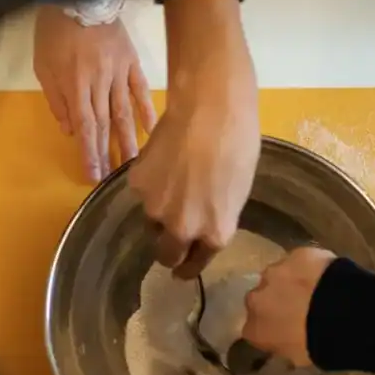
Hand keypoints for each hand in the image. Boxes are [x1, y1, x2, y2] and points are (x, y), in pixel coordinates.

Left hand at [34, 6, 156, 183]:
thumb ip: (55, 99)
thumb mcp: (43, 65)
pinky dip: (147, 109)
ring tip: (133, 162)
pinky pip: (141, 89)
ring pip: (125, 112)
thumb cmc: (55, 31)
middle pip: (106, 124)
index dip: (90, 153)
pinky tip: (152, 129)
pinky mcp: (132, 62)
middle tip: (114, 178)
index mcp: (76, 85)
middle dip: (108, 153)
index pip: (86, 127)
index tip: (94, 176)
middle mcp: (100, 83)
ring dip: (129, 139)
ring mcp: (119, 73)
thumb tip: (70, 130)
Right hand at [128, 0, 258, 277]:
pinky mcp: (136, 184)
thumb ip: (217, 215)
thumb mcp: (237, 190)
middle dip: (169, 250)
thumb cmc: (238, 142)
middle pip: (166, 255)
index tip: (183, 268)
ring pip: (152, 221)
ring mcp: (155, 207)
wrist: (210, 107)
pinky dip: (151, 184)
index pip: (196, 264)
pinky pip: (143, 193)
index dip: (189, 266)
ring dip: (160, 212)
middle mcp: (182, 228)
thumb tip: (204, 220)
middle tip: (171, 236)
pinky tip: (164, 161)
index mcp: (214, 232)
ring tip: (174, 181)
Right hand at [243, 246, 336, 366]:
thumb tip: (286, 341)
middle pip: (261, 297)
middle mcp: (256, 298)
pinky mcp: (296, 254)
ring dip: (290, 281)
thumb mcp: (297, 357)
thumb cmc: (318, 344)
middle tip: (300, 307)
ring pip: (278, 275)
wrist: (340, 314)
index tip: (284, 328)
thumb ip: (284, 346)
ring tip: (315, 288)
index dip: (269, 326)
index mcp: (254, 329)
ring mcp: (275, 272)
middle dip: (275, 300)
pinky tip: (326, 275)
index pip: (253, 329)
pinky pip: (300, 261)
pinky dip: (309, 267)